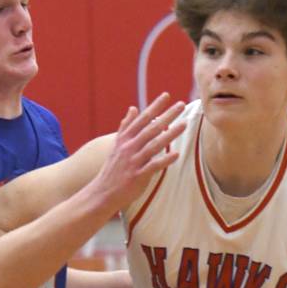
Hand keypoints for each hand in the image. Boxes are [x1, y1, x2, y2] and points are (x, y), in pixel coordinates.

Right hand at [89, 93, 185, 210]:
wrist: (102, 192)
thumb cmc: (113, 168)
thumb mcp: (116, 144)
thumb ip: (126, 126)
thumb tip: (133, 108)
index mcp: (124, 139)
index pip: (142, 119)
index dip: (155, 107)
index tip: (166, 95)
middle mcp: (129, 147)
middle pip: (151, 128)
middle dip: (167, 116)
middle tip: (181, 105)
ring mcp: (133, 161)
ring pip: (154, 145)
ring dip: (170, 134)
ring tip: (184, 125)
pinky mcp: (137, 176)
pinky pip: (153, 166)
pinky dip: (164, 160)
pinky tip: (176, 154)